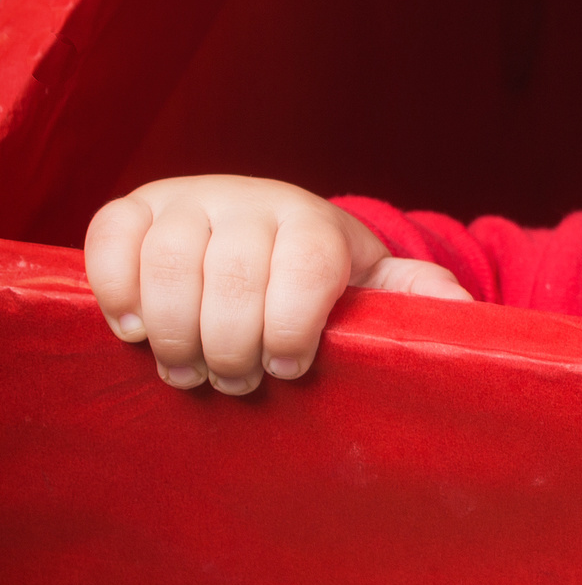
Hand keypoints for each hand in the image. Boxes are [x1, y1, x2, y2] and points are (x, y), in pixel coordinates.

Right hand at [86, 176, 469, 394]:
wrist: (264, 236)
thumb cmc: (322, 279)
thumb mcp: (376, 289)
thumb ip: (420, 299)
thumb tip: (469, 317)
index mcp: (315, 221)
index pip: (307, 265)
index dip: (294, 325)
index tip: (290, 368)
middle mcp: (250, 199)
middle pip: (234, 274)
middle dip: (232, 345)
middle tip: (236, 384)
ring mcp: (188, 200)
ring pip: (170, 261)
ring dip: (176, 331)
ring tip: (188, 372)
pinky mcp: (133, 208)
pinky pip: (109, 237)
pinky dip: (116, 287)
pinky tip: (137, 330)